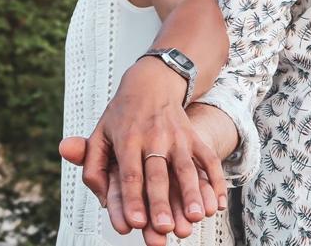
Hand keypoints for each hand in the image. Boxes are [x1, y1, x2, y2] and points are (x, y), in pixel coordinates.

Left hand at [59, 58, 226, 232]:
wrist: (151, 82)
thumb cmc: (122, 115)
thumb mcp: (100, 134)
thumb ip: (93, 166)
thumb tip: (101, 199)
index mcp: (128, 139)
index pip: (130, 173)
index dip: (132, 198)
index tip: (135, 223)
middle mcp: (153, 137)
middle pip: (158, 173)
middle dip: (161, 201)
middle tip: (164, 228)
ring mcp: (177, 137)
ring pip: (186, 167)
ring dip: (191, 192)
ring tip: (195, 216)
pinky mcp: (193, 136)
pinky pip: (208, 158)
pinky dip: (216, 180)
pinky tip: (218, 203)